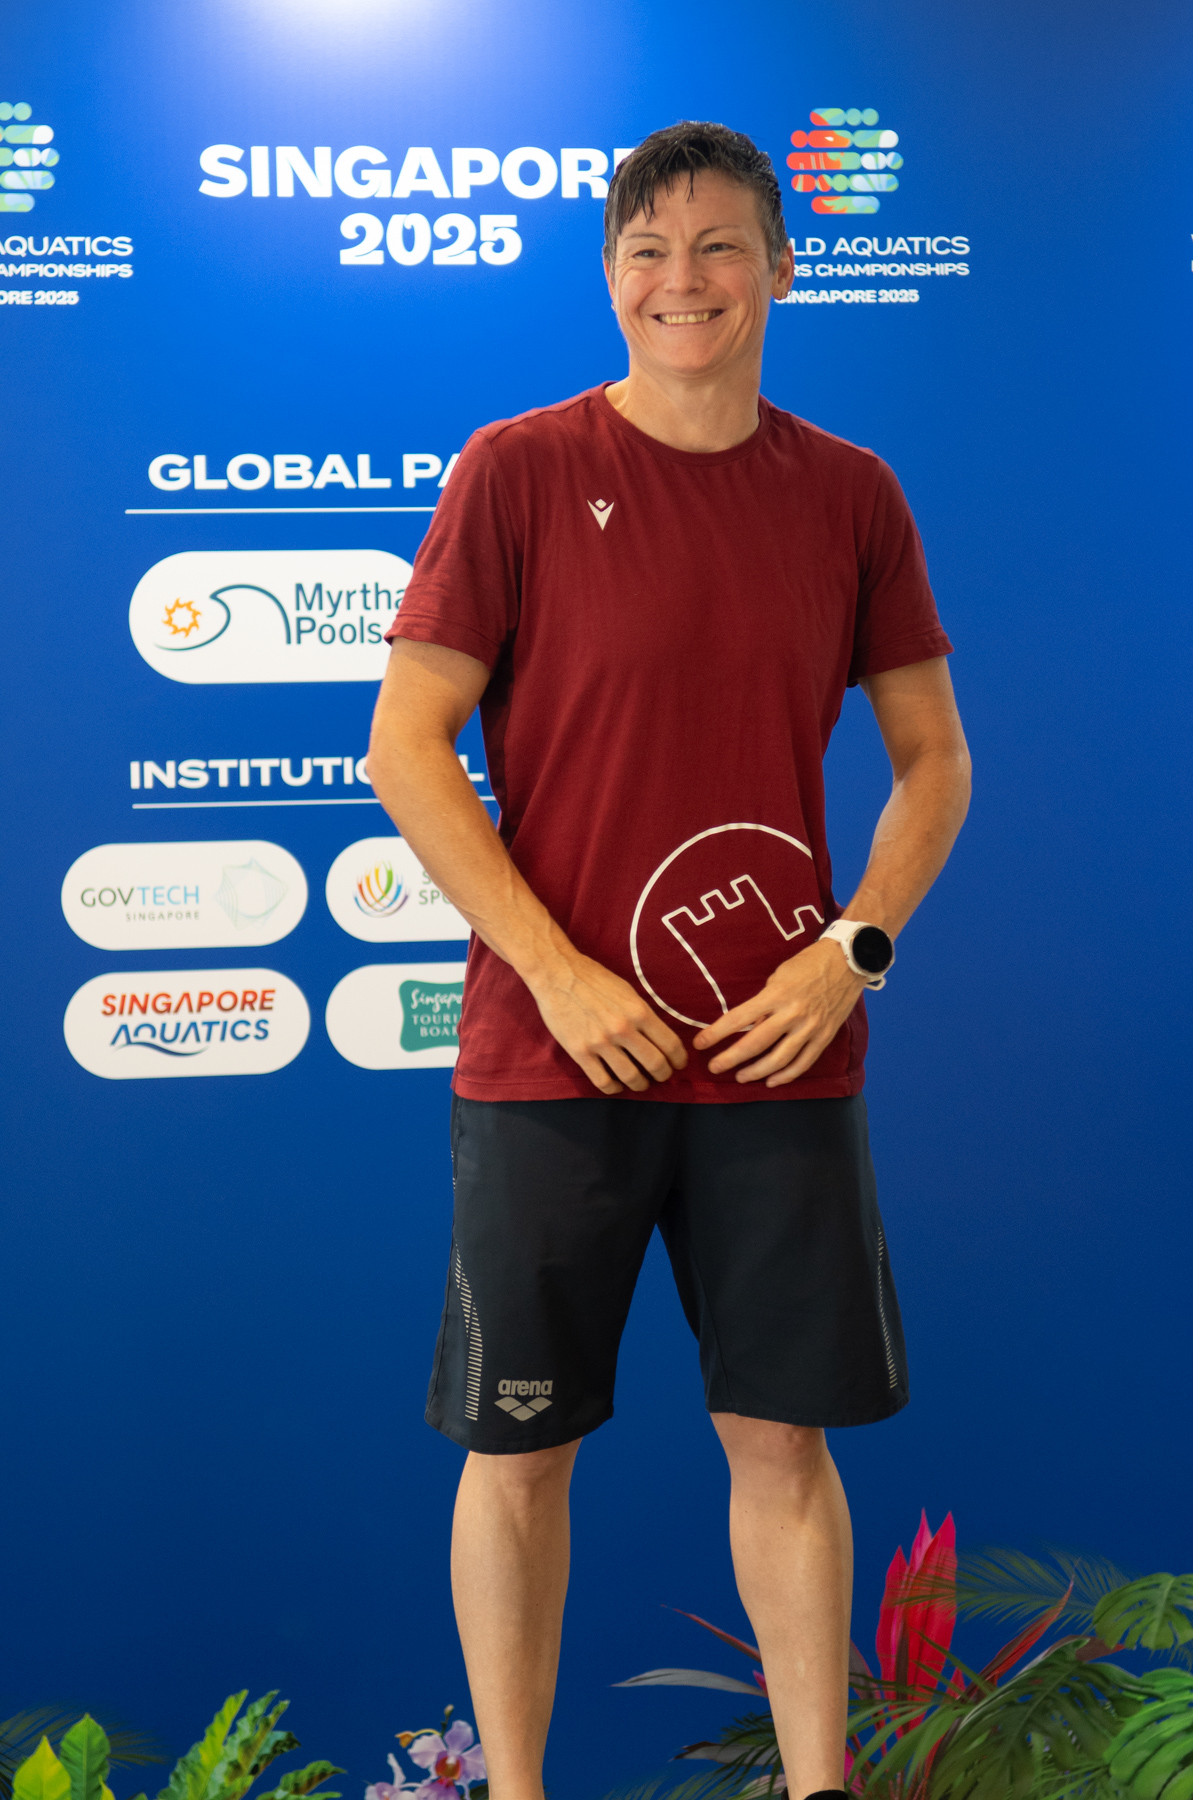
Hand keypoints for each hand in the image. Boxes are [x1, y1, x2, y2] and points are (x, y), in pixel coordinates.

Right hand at [526, 950, 687, 1095]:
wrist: (557, 974)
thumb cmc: (593, 978)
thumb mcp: (627, 990)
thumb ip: (642, 1013)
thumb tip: (658, 1035)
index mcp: (639, 1011)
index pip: (670, 1044)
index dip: (678, 1059)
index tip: (678, 1064)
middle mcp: (623, 1028)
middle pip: (655, 1064)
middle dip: (663, 1074)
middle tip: (662, 1076)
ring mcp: (601, 1042)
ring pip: (631, 1076)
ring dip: (640, 1084)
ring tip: (640, 1083)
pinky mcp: (580, 1051)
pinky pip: (602, 1081)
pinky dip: (614, 1088)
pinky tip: (616, 1084)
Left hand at [693, 938, 864, 1086]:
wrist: (848, 961)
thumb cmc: (808, 963)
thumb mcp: (779, 975)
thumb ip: (764, 1001)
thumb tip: (748, 1024)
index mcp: (776, 995)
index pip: (738, 1018)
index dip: (716, 1033)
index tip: (700, 1044)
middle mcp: (792, 1014)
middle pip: (755, 1044)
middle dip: (730, 1059)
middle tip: (715, 1067)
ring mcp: (810, 1028)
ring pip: (779, 1059)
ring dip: (756, 1072)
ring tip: (740, 1077)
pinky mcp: (824, 1036)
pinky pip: (804, 1062)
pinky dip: (786, 1075)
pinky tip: (771, 1081)